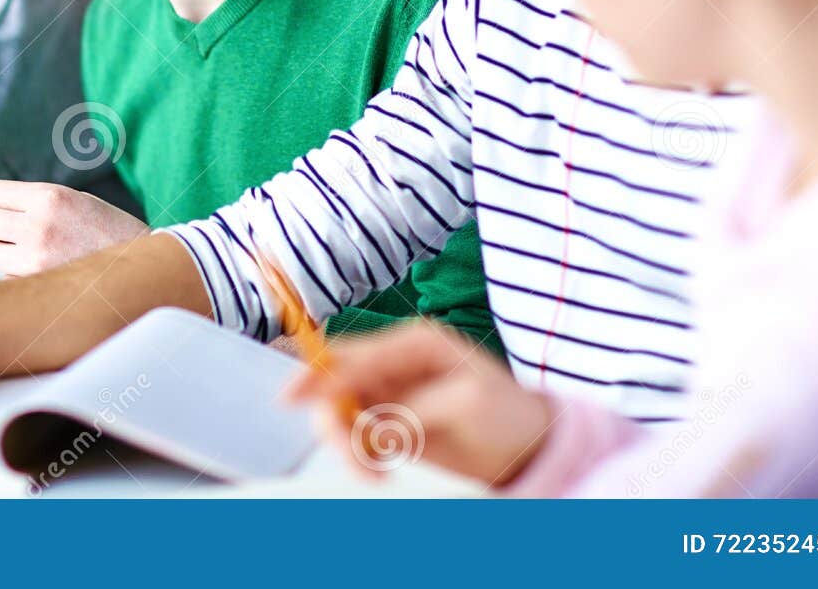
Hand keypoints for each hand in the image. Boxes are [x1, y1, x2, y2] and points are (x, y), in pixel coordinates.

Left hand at [0, 180, 149, 275]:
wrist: (139, 268)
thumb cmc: (107, 231)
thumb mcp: (75, 201)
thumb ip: (34, 201)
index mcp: (50, 198)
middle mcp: (39, 227)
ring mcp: (36, 260)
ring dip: (1, 252)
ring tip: (31, 251)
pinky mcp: (37, 287)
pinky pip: (7, 278)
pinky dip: (17, 274)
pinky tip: (45, 269)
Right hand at [287, 321, 552, 487]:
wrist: (525, 446)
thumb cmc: (506, 412)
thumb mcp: (468, 404)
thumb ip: (416, 411)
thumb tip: (372, 427)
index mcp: (414, 343)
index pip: (356, 354)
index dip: (322, 374)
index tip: (292, 398)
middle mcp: (394, 362)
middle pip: (336, 379)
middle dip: (332, 420)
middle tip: (355, 459)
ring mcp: (388, 391)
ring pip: (339, 411)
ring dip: (345, 445)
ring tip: (375, 474)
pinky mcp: (386, 420)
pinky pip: (353, 435)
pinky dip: (357, 456)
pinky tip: (379, 471)